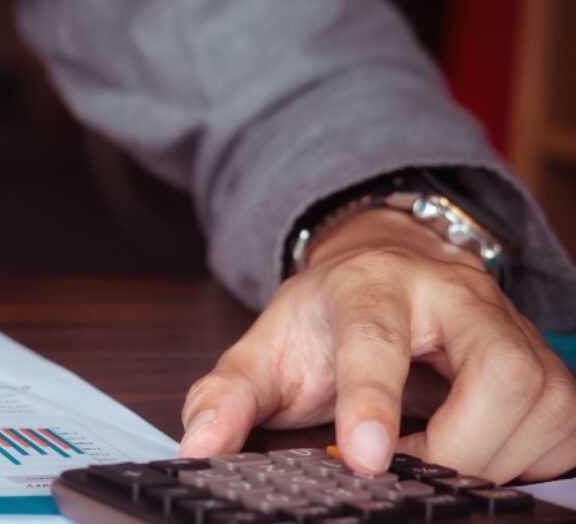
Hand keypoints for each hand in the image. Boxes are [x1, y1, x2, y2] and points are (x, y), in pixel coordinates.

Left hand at [179, 208, 575, 482]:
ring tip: (432, 460)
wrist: (388, 267)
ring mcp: (512, 324)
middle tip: (411, 470)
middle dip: (460, 443)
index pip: (377, 339)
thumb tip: (198, 445)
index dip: (373, 399)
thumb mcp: (264, 349)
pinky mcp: (548, 360)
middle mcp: (455, 296)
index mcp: (373, 286)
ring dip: (492, 457)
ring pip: (543, 400)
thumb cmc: (327, 315)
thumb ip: (225, 396)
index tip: (361, 459)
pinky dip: (526, 458)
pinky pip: (565, 424)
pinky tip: (478, 455)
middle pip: (496, 372)